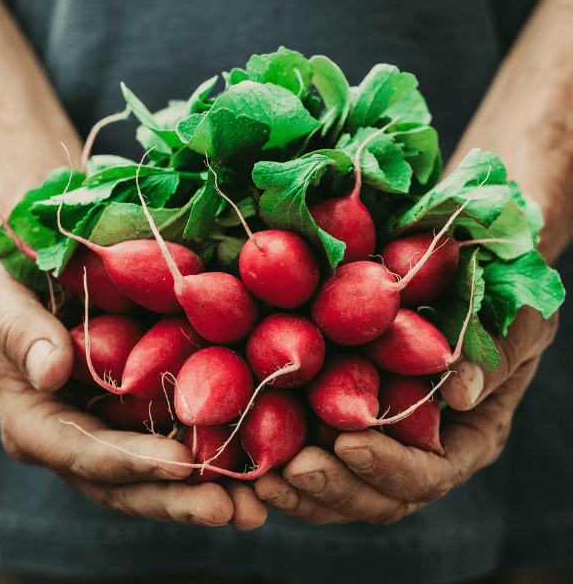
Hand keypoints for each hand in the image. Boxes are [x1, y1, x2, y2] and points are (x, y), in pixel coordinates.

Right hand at [0, 247, 266, 529]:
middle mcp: (76, 435)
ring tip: (255, 506)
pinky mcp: (146, 408)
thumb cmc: (9, 274)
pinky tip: (257, 460)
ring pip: (157, 474)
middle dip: (177, 498)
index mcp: (36, 417)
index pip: (80, 451)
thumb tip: (52, 371)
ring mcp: (115, 427)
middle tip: (230, 509)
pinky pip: (180, 436)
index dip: (130, 462)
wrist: (42, 261)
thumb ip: (19, 330)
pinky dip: (216, 453)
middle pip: (125, 483)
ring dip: (206, 491)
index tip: (180, 464)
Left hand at [255, 306, 556, 523]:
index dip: (390, 468)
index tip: (350, 444)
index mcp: (467, 436)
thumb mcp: (518, 318)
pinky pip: (314, 446)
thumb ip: (496, 353)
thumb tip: (463, 392)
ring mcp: (383, 436)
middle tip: (293, 470)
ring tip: (262, 474)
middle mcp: (422, 448)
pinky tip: (250, 441)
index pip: (429, 474)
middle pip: (378, 495)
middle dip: (335, 487)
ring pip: (341, 483)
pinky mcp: (343, 412)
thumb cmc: (507, 294)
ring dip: (301, 485)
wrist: (474, 274)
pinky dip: (284, 450)